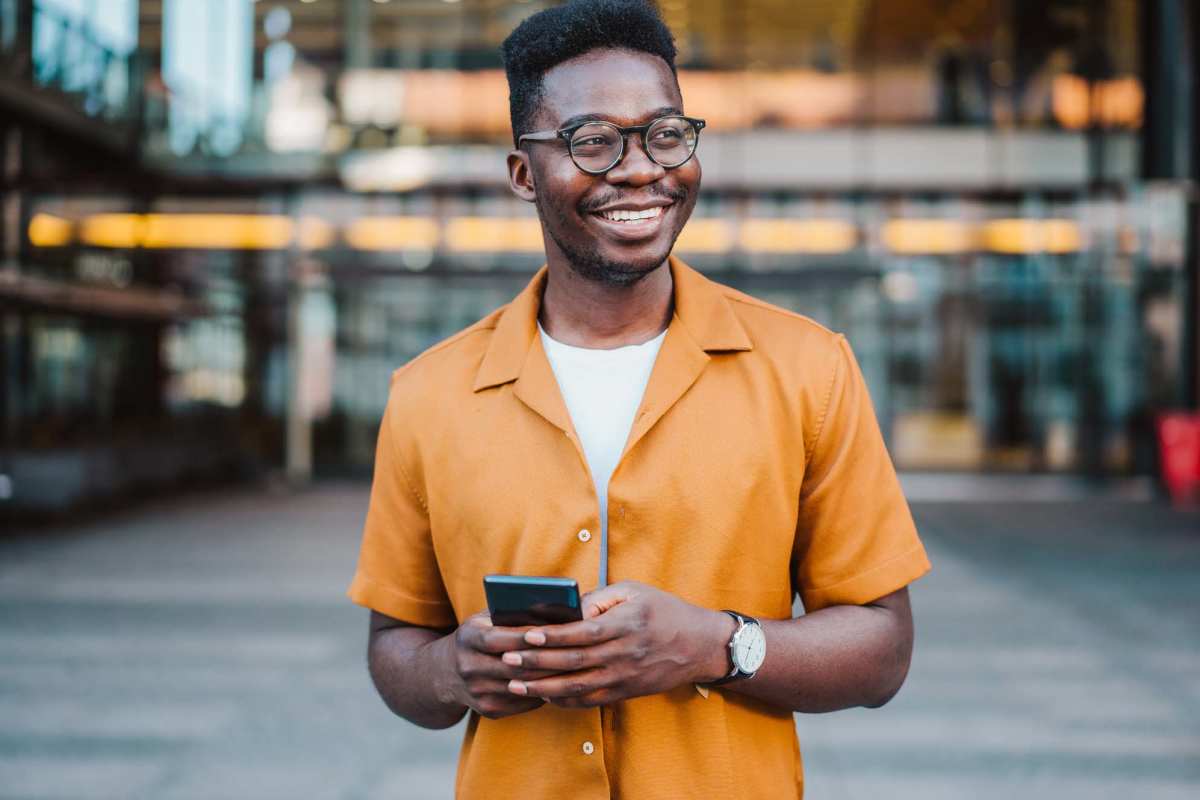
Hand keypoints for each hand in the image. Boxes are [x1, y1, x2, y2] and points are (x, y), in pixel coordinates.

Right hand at [439, 610, 562, 718]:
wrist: (445, 673)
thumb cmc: (478, 636)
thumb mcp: (485, 620)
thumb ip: (509, 615)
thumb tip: (550, 611)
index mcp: (467, 639)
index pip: (497, 640)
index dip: (523, 637)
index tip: (549, 631)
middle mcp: (468, 667)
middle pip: (513, 667)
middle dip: (544, 660)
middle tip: (572, 653)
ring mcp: (477, 692)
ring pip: (521, 687)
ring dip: (548, 679)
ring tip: (571, 669)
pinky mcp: (488, 709)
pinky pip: (522, 703)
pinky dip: (542, 693)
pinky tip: (559, 683)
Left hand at [501, 581, 734, 707]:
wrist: (700, 645)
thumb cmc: (663, 611)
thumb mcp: (634, 591)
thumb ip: (600, 598)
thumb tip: (569, 609)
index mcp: (624, 625)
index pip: (581, 633)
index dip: (551, 635)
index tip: (525, 634)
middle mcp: (622, 654)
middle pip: (572, 662)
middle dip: (536, 662)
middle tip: (507, 660)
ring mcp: (623, 677)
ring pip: (577, 687)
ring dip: (543, 687)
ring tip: (515, 684)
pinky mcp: (625, 692)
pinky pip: (589, 701)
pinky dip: (564, 700)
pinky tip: (543, 695)